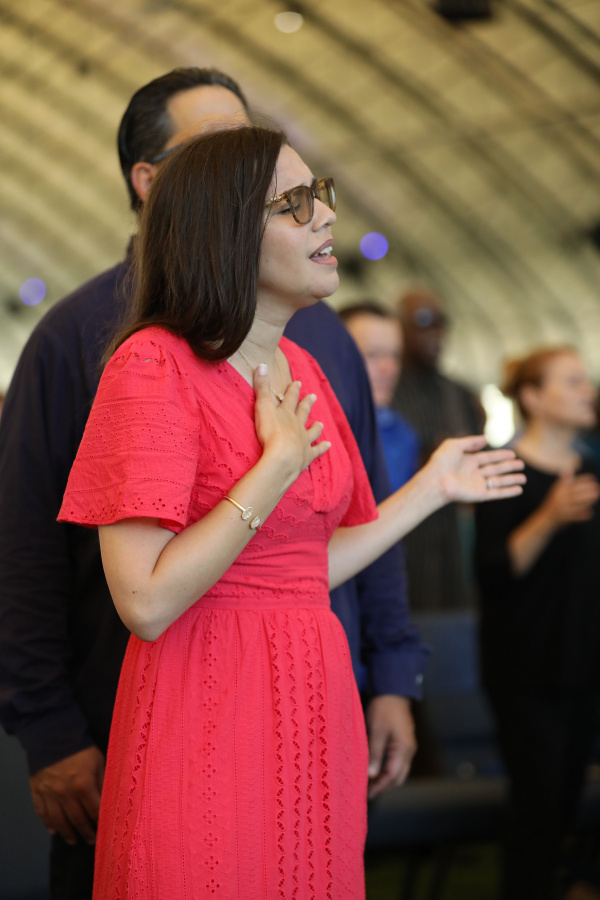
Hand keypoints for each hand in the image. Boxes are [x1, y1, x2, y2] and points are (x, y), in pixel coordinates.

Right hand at [30, 746, 104, 845]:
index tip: (106, 831)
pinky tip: (53, 830)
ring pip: (58, 821)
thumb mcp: (98, 761)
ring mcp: (49, 795)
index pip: (94, 811)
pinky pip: (41, 812)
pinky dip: (47, 823)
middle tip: (91, 841)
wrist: (53, 735)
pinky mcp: (37, 791)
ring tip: (73, 840)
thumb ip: (102, 781)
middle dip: (86, 832)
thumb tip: (109, 798)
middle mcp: (65, 795)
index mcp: (83, 786)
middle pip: (77, 820)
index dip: (101, 823)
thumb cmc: (81, 748)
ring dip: (67, 833)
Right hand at [253, 364, 330, 480]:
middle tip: (314, 396)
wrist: (283, 457)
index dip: (294, 390)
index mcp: (286, 413)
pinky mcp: (306, 455)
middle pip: (303, 412)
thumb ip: (262, 387)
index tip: (298, 382)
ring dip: (316, 427)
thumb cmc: (270, 433)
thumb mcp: (262, 407)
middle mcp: (297, 425)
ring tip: (321, 423)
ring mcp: (304, 440)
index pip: (290, 398)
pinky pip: (316, 450)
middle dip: (307, 404)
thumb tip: (262, 364)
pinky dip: (322, 447)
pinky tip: (328, 445)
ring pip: (312, 431)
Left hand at [366, 695, 416, 798]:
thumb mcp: (376, 730)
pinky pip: (399, 763)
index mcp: (403, 748)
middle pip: (399, 776)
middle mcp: (409, 750)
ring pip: (400, 771)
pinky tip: (377, 770)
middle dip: (385, 786)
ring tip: (371, 784)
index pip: (392, 775)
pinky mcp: (405, 743)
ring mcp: (409, 747)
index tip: (368, 794)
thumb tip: (372, 775)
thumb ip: (375, 753)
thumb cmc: (383, 709)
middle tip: (368, 792)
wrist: (393, 691)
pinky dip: (389, 770)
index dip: (381, 786)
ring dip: (387, 779)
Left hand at [427, 436, 525, 503]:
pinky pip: (496, 493)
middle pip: (495, 469)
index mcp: (468, 461)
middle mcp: (473, 473)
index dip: (501, 455)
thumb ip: (471, 442)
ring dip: (511, 479)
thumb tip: (486, 439)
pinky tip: (519, 489)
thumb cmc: (441, 461)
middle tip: (522, 464)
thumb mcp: (454, 445)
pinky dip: (508, 491)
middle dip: (509, 466)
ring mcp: (477, 484)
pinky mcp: (479, 495)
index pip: (488, 457)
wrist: (436, 480)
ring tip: (524, 477)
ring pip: (498, 481)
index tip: (513, 453)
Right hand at [541, 472, 599, 526]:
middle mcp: (559, 499)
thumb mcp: (555, 490)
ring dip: (588, 501)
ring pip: (577, 505)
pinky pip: (576, 517)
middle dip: (588, 491)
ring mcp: (562, 509)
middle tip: (597, 488)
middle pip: (575, 494)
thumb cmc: (552, 502)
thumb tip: (569, 468)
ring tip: (596, 497)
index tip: (592, 478)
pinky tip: (590, 511)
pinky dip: (583, 514)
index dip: (583, 480)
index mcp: (558, 491)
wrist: (545, 519)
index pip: (572, 483)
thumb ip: (563, 481)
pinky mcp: (565, 519)